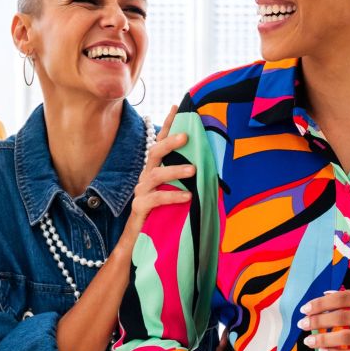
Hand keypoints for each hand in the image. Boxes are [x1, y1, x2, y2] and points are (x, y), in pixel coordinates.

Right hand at [116, 118, 193, 256]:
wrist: (140, 244)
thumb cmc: (162, 217)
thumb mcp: (176, 195)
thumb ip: (187, 182)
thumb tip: (210, 169)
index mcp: (155, 171)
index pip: (160, 143)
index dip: (168, 125)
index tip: (177, 106)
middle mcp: (146, 177)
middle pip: (155, 152)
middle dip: (170, 141)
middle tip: (187, 136)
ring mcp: (141, 192)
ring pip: (156, 174)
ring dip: (175, 170)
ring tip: (193, 170)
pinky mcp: (140, 208)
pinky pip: (156, 198)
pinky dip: (172, 196)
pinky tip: (187, 198)